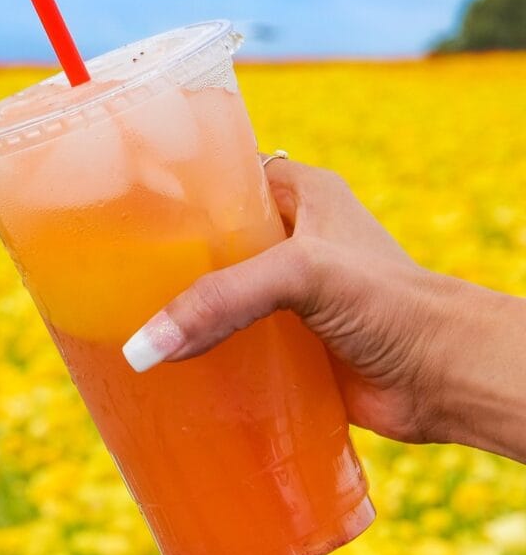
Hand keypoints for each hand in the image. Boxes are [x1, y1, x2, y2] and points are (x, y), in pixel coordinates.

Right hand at [122, 159, 525, 463]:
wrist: (447, 379)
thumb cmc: (395, 303)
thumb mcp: (303, 275)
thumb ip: (223, 300)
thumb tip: (144, 347)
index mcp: (298, 194)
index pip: (220, 175)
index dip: (172, 186)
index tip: (115, 204)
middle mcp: (290, 239)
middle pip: (208, 241)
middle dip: (163, 257)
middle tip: (106, 271)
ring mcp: (288, 296)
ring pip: (216, 294)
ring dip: (178, 310)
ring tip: (119, 319)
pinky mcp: (288, 347)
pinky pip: (229, 344)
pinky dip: (200, 354)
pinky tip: (162, 364)